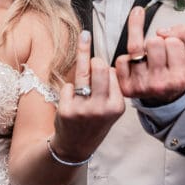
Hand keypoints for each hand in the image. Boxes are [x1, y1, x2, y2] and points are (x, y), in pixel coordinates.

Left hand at [53, 31, 124, 159]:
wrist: (75, 148)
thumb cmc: (94, 123)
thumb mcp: (110, 110)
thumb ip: (110, 88)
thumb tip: (106, 57)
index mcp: (117, 106)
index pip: (113, 74)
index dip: (107, 69)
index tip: (104, 62)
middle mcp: (102, 108)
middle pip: (100, 67)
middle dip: (96, 59)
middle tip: (93, 58)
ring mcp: (83, 109)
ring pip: (84, 71)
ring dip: (83, 53)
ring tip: (85, 36)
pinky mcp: (67, 110)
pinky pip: (69, 86)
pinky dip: (69, 88)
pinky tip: (71, 97)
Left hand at [115, 7, 184, 106]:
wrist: (168, 93)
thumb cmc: (180, 69)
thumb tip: (162, 32)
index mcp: (179, 78)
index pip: (173, 41)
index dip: (173, 41)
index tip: (174, 51)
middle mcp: (160, 84)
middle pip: (153, 42)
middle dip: (157, 42)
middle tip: (161, 55)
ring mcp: (142, 86)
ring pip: (136, 48)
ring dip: (142, 49)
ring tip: (149, 60)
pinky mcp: (126, 87)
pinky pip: (121, 60)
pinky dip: (127, 59)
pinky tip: (137, 67)